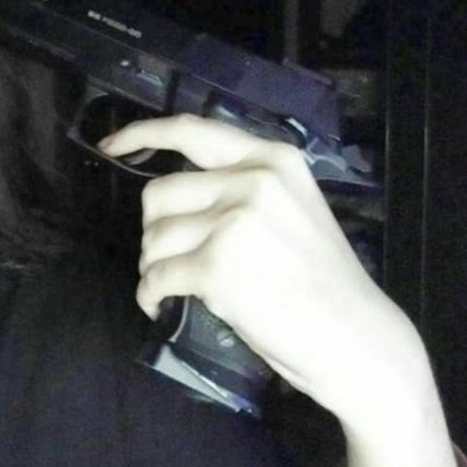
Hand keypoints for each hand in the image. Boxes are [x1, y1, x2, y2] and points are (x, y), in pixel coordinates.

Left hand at [99, 114, 429, 420]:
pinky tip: (162, 305)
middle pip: (159, 192)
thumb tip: (178, 196)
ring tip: (173, 286)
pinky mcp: (218, 265)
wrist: (354, 334)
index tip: (112, 146)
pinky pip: (156, 276)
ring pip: (154, 237)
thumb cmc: (324, 282)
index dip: (142, 134)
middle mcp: (254, 180)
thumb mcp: (294, 209)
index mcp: (273, 159)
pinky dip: (151, 294)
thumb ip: (245, 189)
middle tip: (171, 258)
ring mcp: (236, 221)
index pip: (193, 131)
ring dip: (153, 266)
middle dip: (154, 229)